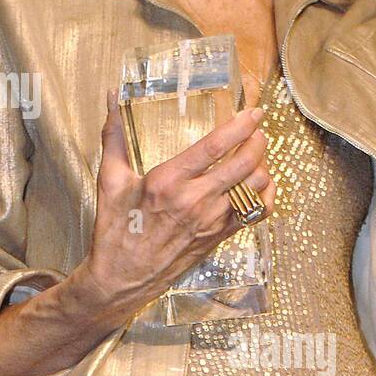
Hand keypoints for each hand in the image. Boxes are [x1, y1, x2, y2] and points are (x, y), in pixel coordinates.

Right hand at [76, 91, 275, 325]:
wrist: (122, 277)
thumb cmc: (114, 229)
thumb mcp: (110, 180)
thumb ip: (113, 136)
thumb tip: (111, 98)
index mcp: (167, 182)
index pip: (215, 146)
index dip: (240, 126)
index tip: (253, 112)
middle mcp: (194, 200)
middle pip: (244, 163)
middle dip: (258, 140)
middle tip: (257, 129)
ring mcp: (211, 221)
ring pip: (255, 187)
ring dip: (262, 165)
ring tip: (256, 153)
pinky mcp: (218, 236)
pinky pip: (256, 212)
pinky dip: (265, 194)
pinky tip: (259, 183)